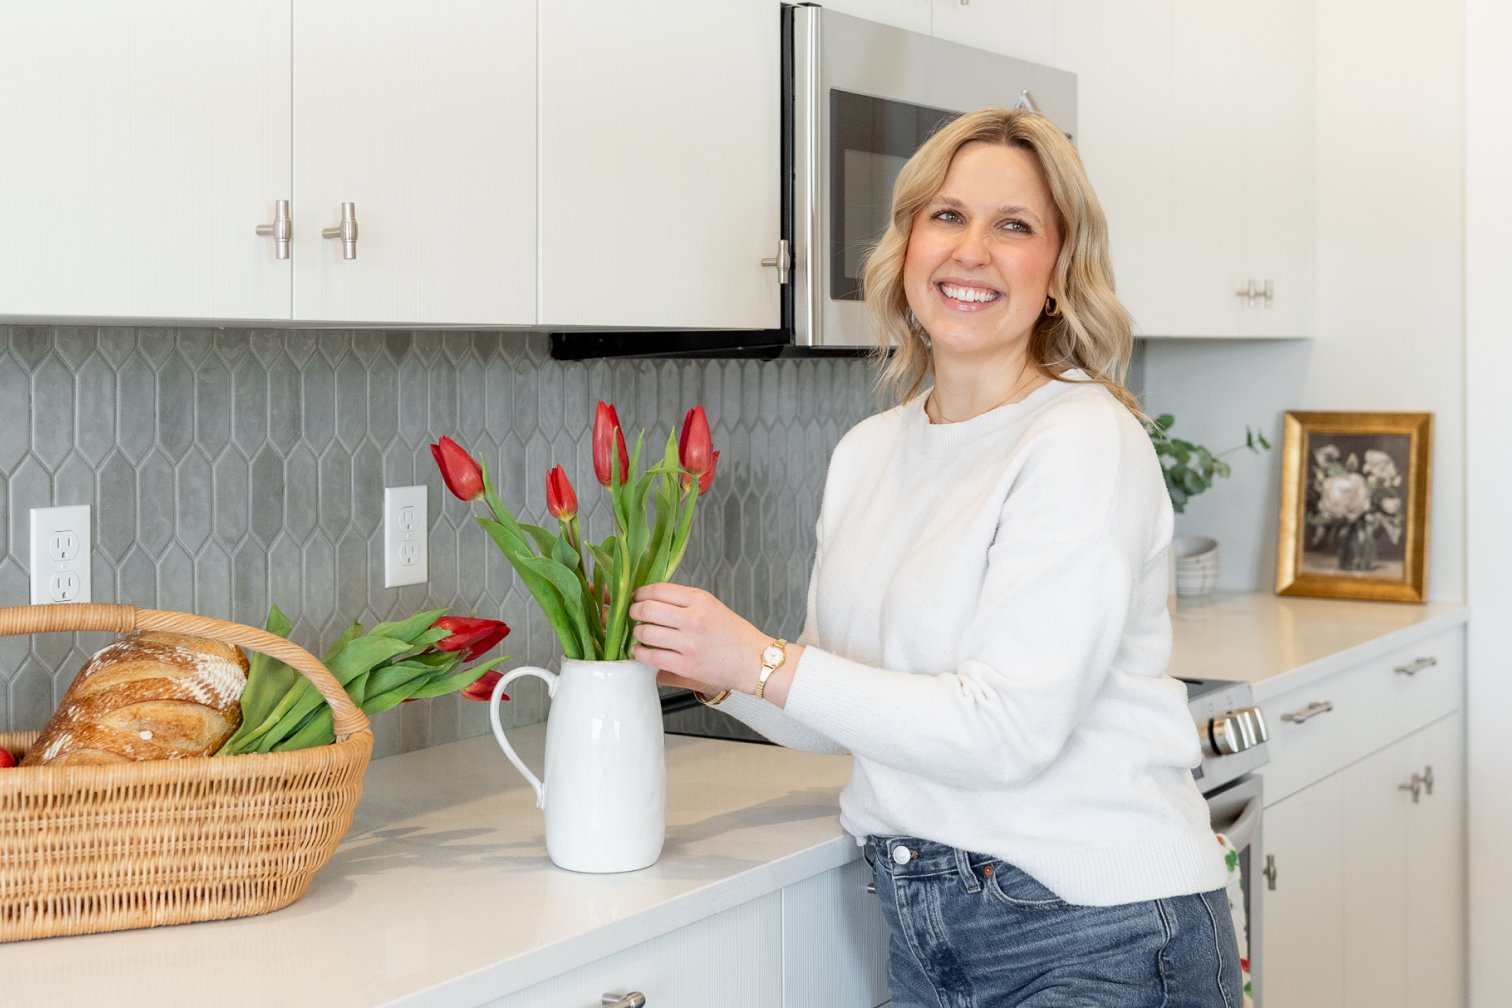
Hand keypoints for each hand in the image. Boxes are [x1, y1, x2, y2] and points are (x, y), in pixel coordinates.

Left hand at [629, 583, 801, 705]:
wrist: (755, 661)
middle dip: (634, 612)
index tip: (636, 598)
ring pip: (645, 633)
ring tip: (640, 635)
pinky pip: (651, 657)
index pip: (657, 589)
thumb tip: (648, 600)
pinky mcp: (686, 666)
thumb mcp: (712, 607)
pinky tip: (642, 652)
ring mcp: (689, 643)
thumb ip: (683, 602)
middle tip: (634, 616)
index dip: (640, 594)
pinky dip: (640, 653)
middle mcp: (694, 618)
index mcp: (700, 599)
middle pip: (647, 609)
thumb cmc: (734, 635)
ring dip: (637, 633)